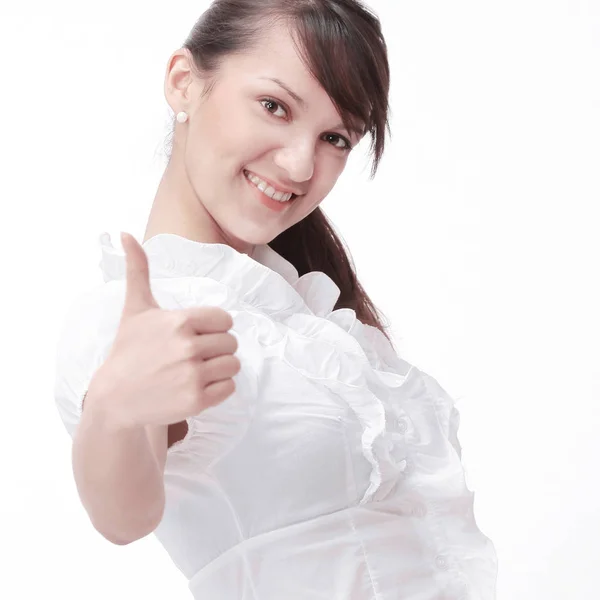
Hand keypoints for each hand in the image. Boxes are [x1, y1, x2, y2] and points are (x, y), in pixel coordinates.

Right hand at [87, 232, 240, 428]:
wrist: (115, 397)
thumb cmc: (128, 349)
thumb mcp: (135, 308)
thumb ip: (138, 270)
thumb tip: (126, 233)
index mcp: (180, 321)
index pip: (225, 320)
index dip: (214, 327)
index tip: (195, 335)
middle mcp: (187, 347)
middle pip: (231, 342)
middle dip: (216, 348)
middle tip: (194, 355)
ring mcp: (192, 375)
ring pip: (234, 365)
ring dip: (220, 368)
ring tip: (196, 370)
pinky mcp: (196, 401)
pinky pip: (229, 388)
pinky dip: (219, 388)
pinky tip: (196, 386)